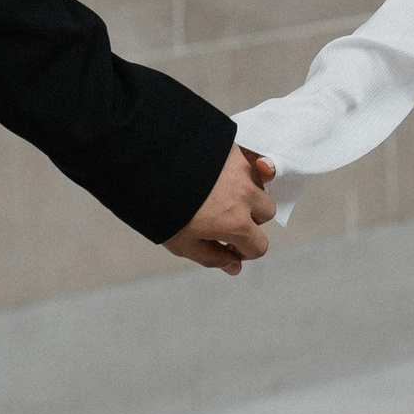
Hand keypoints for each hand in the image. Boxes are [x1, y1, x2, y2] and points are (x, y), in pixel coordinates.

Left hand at [166, 144, 276, 274]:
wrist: (148, 163)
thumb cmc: (162, 207)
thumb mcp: (183, 244)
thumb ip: (213, 257)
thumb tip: (234, 267)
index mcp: (237, 223)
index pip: (259, 245)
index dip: (245, 250)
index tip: (229, 245)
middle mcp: (246, 194)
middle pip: (266, 212)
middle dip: (251, 218)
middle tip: (225, 216)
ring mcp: (242, 167)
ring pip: (261, 184)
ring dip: (249, 190)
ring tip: (220, 190)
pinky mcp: (234, 146)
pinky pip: (252, 158)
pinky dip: (246, 165)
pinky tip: (225, 169)